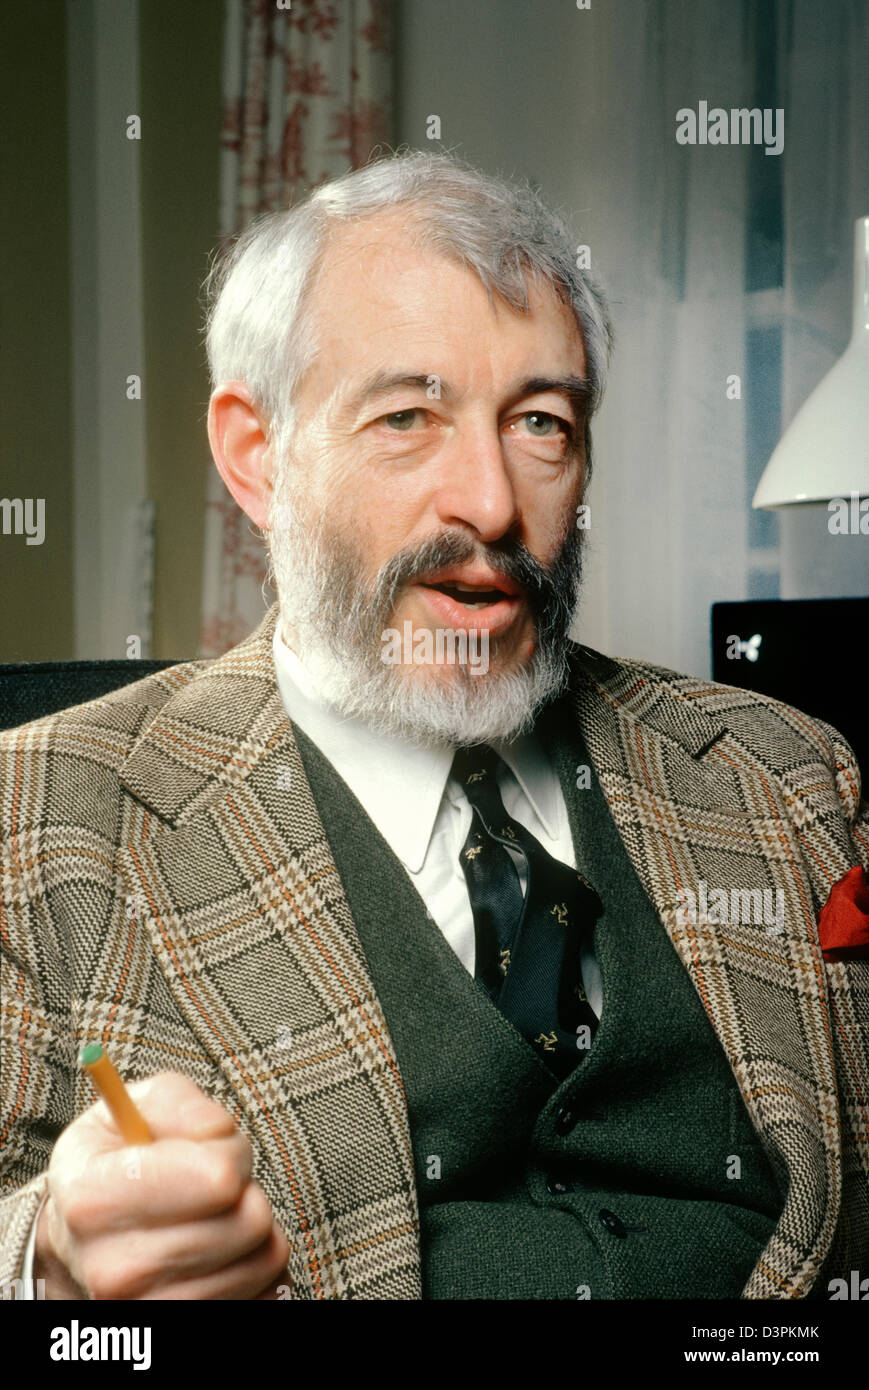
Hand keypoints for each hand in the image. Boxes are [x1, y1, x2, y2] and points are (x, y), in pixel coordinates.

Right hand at [34, 1071, 290, 1299]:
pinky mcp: (182, 1331)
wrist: (81, 1242)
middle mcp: (114, 1269)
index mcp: (94, 1200)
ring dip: (253, 1230)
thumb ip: (182, 1105)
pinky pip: (268, 1293)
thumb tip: (220, 1133)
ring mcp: (146, 1312)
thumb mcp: (136, 1109)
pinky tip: (223, 1255)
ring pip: (265, 1259)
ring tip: (214, 1218)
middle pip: (249, 1219)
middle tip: (212, 1186)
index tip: (210, 1151)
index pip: (217, 1178)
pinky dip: (257, 1269)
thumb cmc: (118, 1164)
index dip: (229, 1151)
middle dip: (243, 1189)